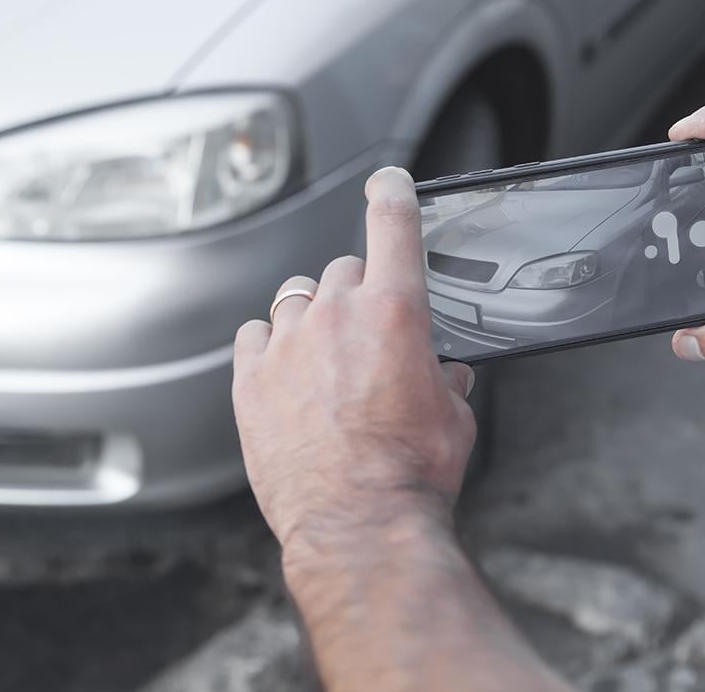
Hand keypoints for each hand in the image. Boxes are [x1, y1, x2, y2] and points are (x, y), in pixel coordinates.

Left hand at [232, 167, 476, 557]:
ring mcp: (288, 345)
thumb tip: (445, 376)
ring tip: (326, 360)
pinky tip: (286, 373)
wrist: (356, 524)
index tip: (386, 181)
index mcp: (396, 313)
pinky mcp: (251, 379)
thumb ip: (446, 381)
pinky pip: (255, 334)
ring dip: (314, 316)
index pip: (392, 224)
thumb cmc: (408, 475)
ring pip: (297, 297)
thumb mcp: (454, 419)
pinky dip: (271, 345)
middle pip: (344, 269)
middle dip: (360, 293)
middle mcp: (337, 316)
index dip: (391, 192)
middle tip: (369, 338)